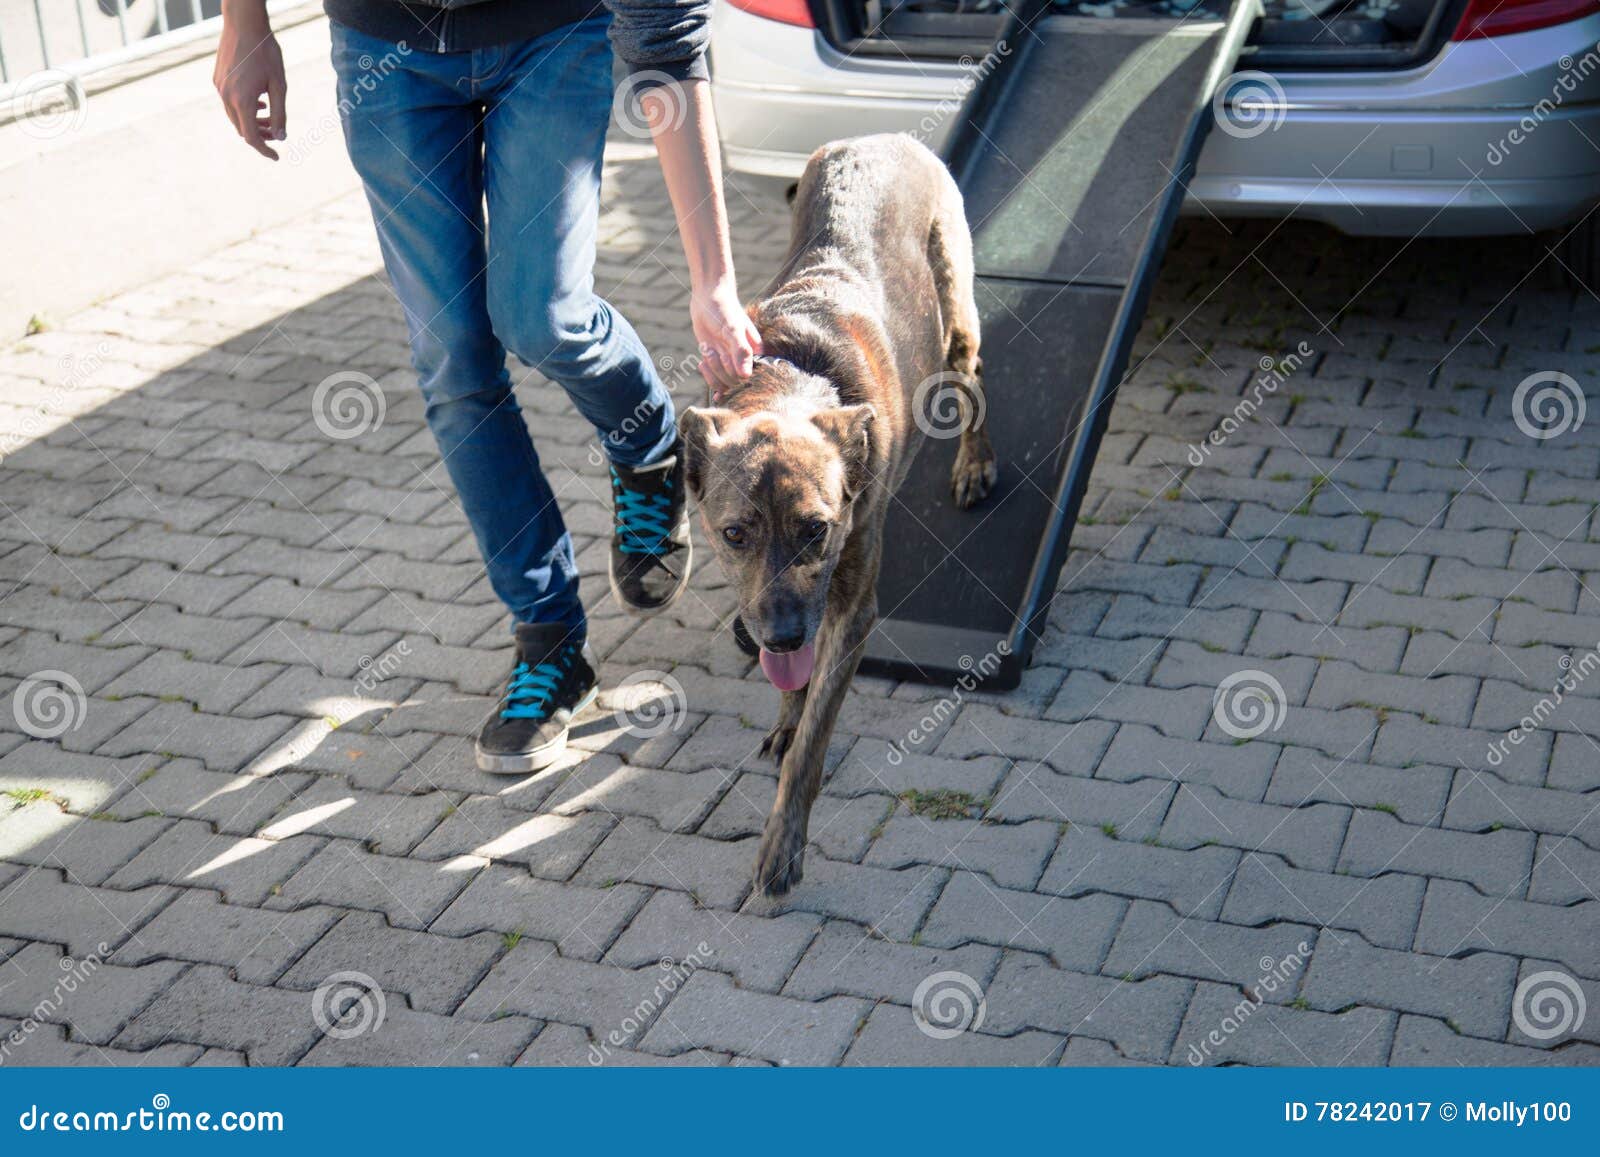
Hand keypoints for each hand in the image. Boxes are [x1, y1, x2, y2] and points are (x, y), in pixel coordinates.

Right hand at [214, 2, 285, 159]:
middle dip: (260, 135)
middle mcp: (226, 97)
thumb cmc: (266, 53)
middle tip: (277, 133)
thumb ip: (280, 113)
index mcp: (242, 101)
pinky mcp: (217, 79)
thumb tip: (281, 137)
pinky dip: (243, 109)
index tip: (276, 157)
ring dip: (252, 122)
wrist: (244, 24)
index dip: (265, 150)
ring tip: (269, 117)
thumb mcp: (279, 85)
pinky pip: (229, 103)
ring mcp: (219, 87)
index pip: (252, 137)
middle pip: (242, 128)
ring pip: (235, 116)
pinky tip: (258, 102)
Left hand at [691, 279, 761, 396]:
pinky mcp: (718, 361)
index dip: (736, 374)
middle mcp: (746, 360)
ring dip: (712, 369)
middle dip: (720, 369)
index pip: (750, 377)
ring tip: (707, 350)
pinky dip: (707, 375)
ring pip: (724, 382)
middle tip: (712, 350)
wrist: (709, 297)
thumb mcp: (733, 329)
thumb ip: (741, 352)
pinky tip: (701, 363)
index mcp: (756, 353)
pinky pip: (715, 379)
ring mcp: (731, 361)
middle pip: (735, 382)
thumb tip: (746, 376)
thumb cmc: (724, 310)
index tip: (725, 356)